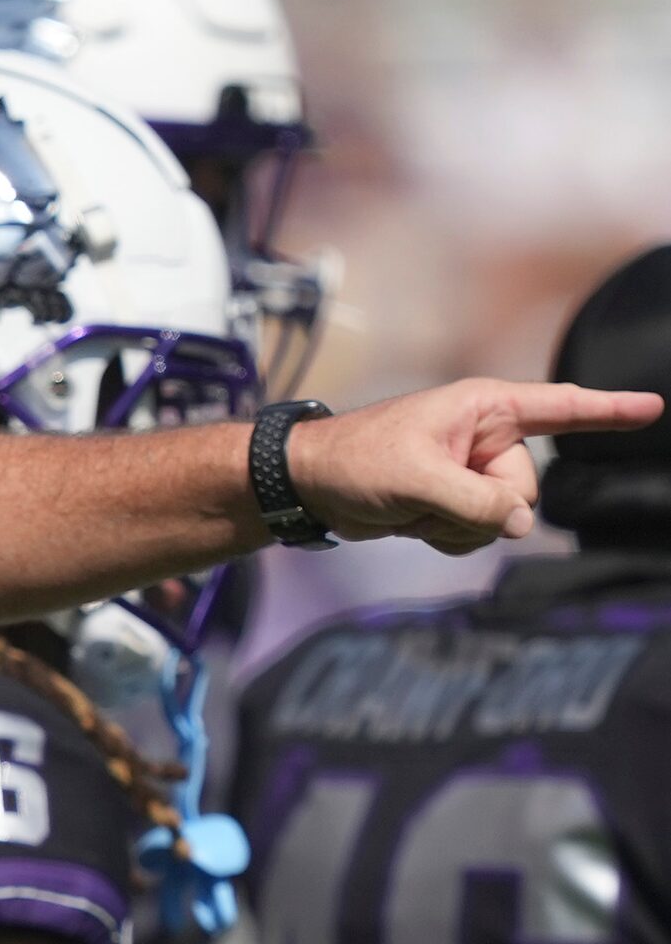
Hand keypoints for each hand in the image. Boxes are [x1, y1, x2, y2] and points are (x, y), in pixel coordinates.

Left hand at [287, 379, 659, 553]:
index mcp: (482, 408)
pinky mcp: (452, 501)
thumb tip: (520, 523)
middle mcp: (483, 437)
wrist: (307, 485)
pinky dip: (448, 535)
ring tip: (415, 506)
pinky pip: (477, 531)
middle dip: (483, 506)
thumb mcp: (418, 478)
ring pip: (502, 517)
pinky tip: (413, 521)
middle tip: (432, 496)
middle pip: (525, 488)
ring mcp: (469, 472)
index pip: (560, 408)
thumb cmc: (354, 461)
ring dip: (459, 525)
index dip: (608, 411)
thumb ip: (476, 501)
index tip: (652, 408)